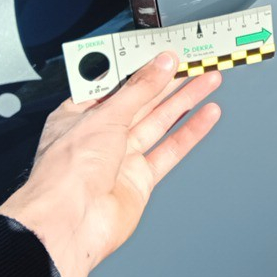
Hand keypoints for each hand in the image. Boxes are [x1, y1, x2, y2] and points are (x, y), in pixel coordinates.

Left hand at [0, 52, 220, 276]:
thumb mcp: (105, 116)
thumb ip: (139, 89)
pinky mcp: (140, 179)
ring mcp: (121, 158)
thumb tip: (162, 64)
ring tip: (210, 80)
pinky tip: (207, 115)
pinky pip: (169, 150)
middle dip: (169, 81)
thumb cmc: (67, 172)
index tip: (165, 52)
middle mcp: (100, 135)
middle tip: (196, 62)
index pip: (116, 83)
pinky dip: (189, 132)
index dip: (142, 67)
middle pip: (142, 101)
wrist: (70, 223)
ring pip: (159, 122)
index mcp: (79, 114)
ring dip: (186, 100)